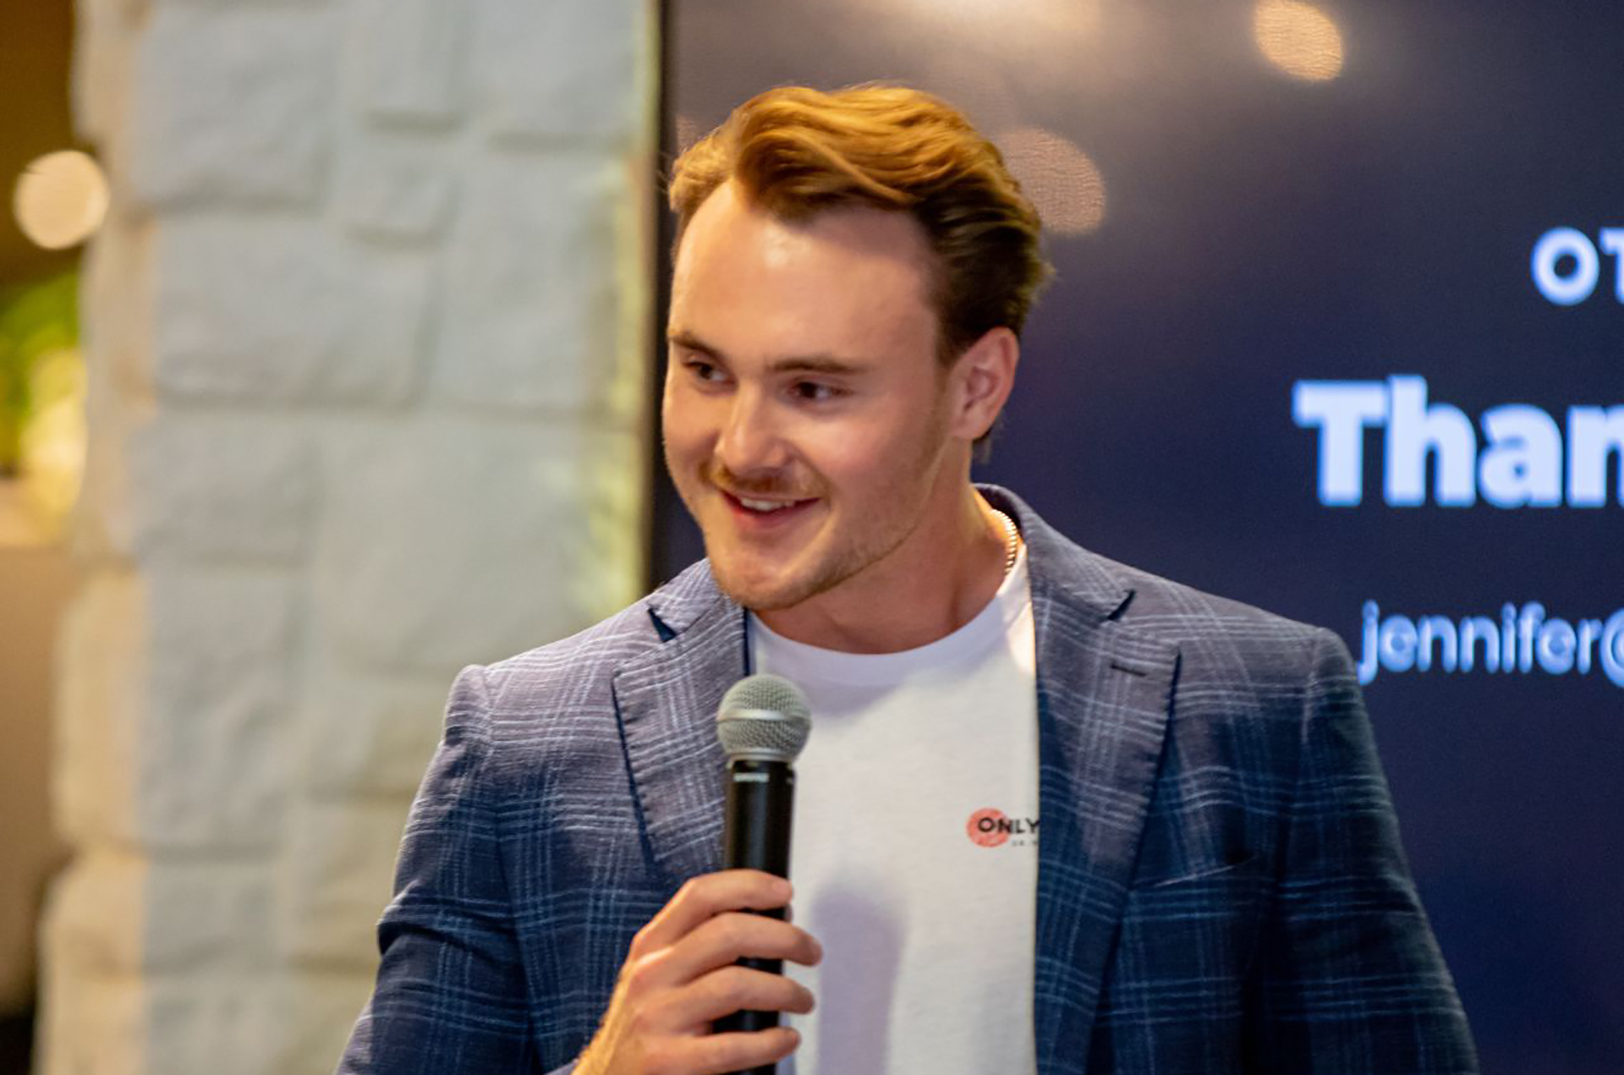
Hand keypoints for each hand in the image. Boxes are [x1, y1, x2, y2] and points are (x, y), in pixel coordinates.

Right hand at [575, 869, 821, 1074]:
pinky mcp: (666, 1062)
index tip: (783, 893)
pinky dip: (771, 1042)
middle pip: (729, 933)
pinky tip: (784, 1039)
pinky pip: (733, 1046)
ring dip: (785, 991)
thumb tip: (769, 921)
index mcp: (651, 946)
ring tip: (801, 999)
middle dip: (784, 937)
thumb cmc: (645, 1026)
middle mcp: (651, 974)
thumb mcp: (656, 973)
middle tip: (808, 950)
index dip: (749, 886)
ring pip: (737, 984)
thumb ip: (697, 946)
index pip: (700, 895)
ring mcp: (656, 1018)